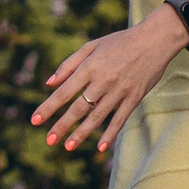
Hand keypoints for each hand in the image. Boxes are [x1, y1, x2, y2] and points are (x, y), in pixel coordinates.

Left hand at [31, 13, 188, 154]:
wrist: (154, 40)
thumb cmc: (119, 42)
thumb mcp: (90, 47)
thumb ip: (68, 65)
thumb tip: (49, 83)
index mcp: (89, 67)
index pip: (64, 91)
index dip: (48, 107)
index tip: (35, 120)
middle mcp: (102, 81)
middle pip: (79, 108)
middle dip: (62, 125)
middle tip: (49, 140)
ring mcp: (119, 91)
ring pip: (97, 117)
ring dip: (82, 133)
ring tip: (68, 146)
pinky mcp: (134, 98)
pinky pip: (120, 119)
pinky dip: (110, 134)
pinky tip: (100, 147)